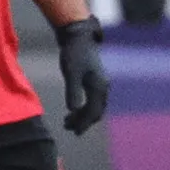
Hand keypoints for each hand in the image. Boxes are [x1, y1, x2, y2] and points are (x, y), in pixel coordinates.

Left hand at [56, 18, 109, 133]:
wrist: (79, 37)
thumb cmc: (74, 54)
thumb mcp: (71, 73)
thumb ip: (73, 91)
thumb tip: (73, 109)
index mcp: (99, 86)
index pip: (93, 111)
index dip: (84, 123)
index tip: (74, 132)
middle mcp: (103, 87)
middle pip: (96, 111)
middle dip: (83, 121)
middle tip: (68, 127)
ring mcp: (100, 83)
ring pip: (95, 106)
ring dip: (82, 115)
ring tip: (67, 121)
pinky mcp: (94, 80)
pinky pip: (92, 100)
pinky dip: (83, 107)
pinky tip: (73, 109)